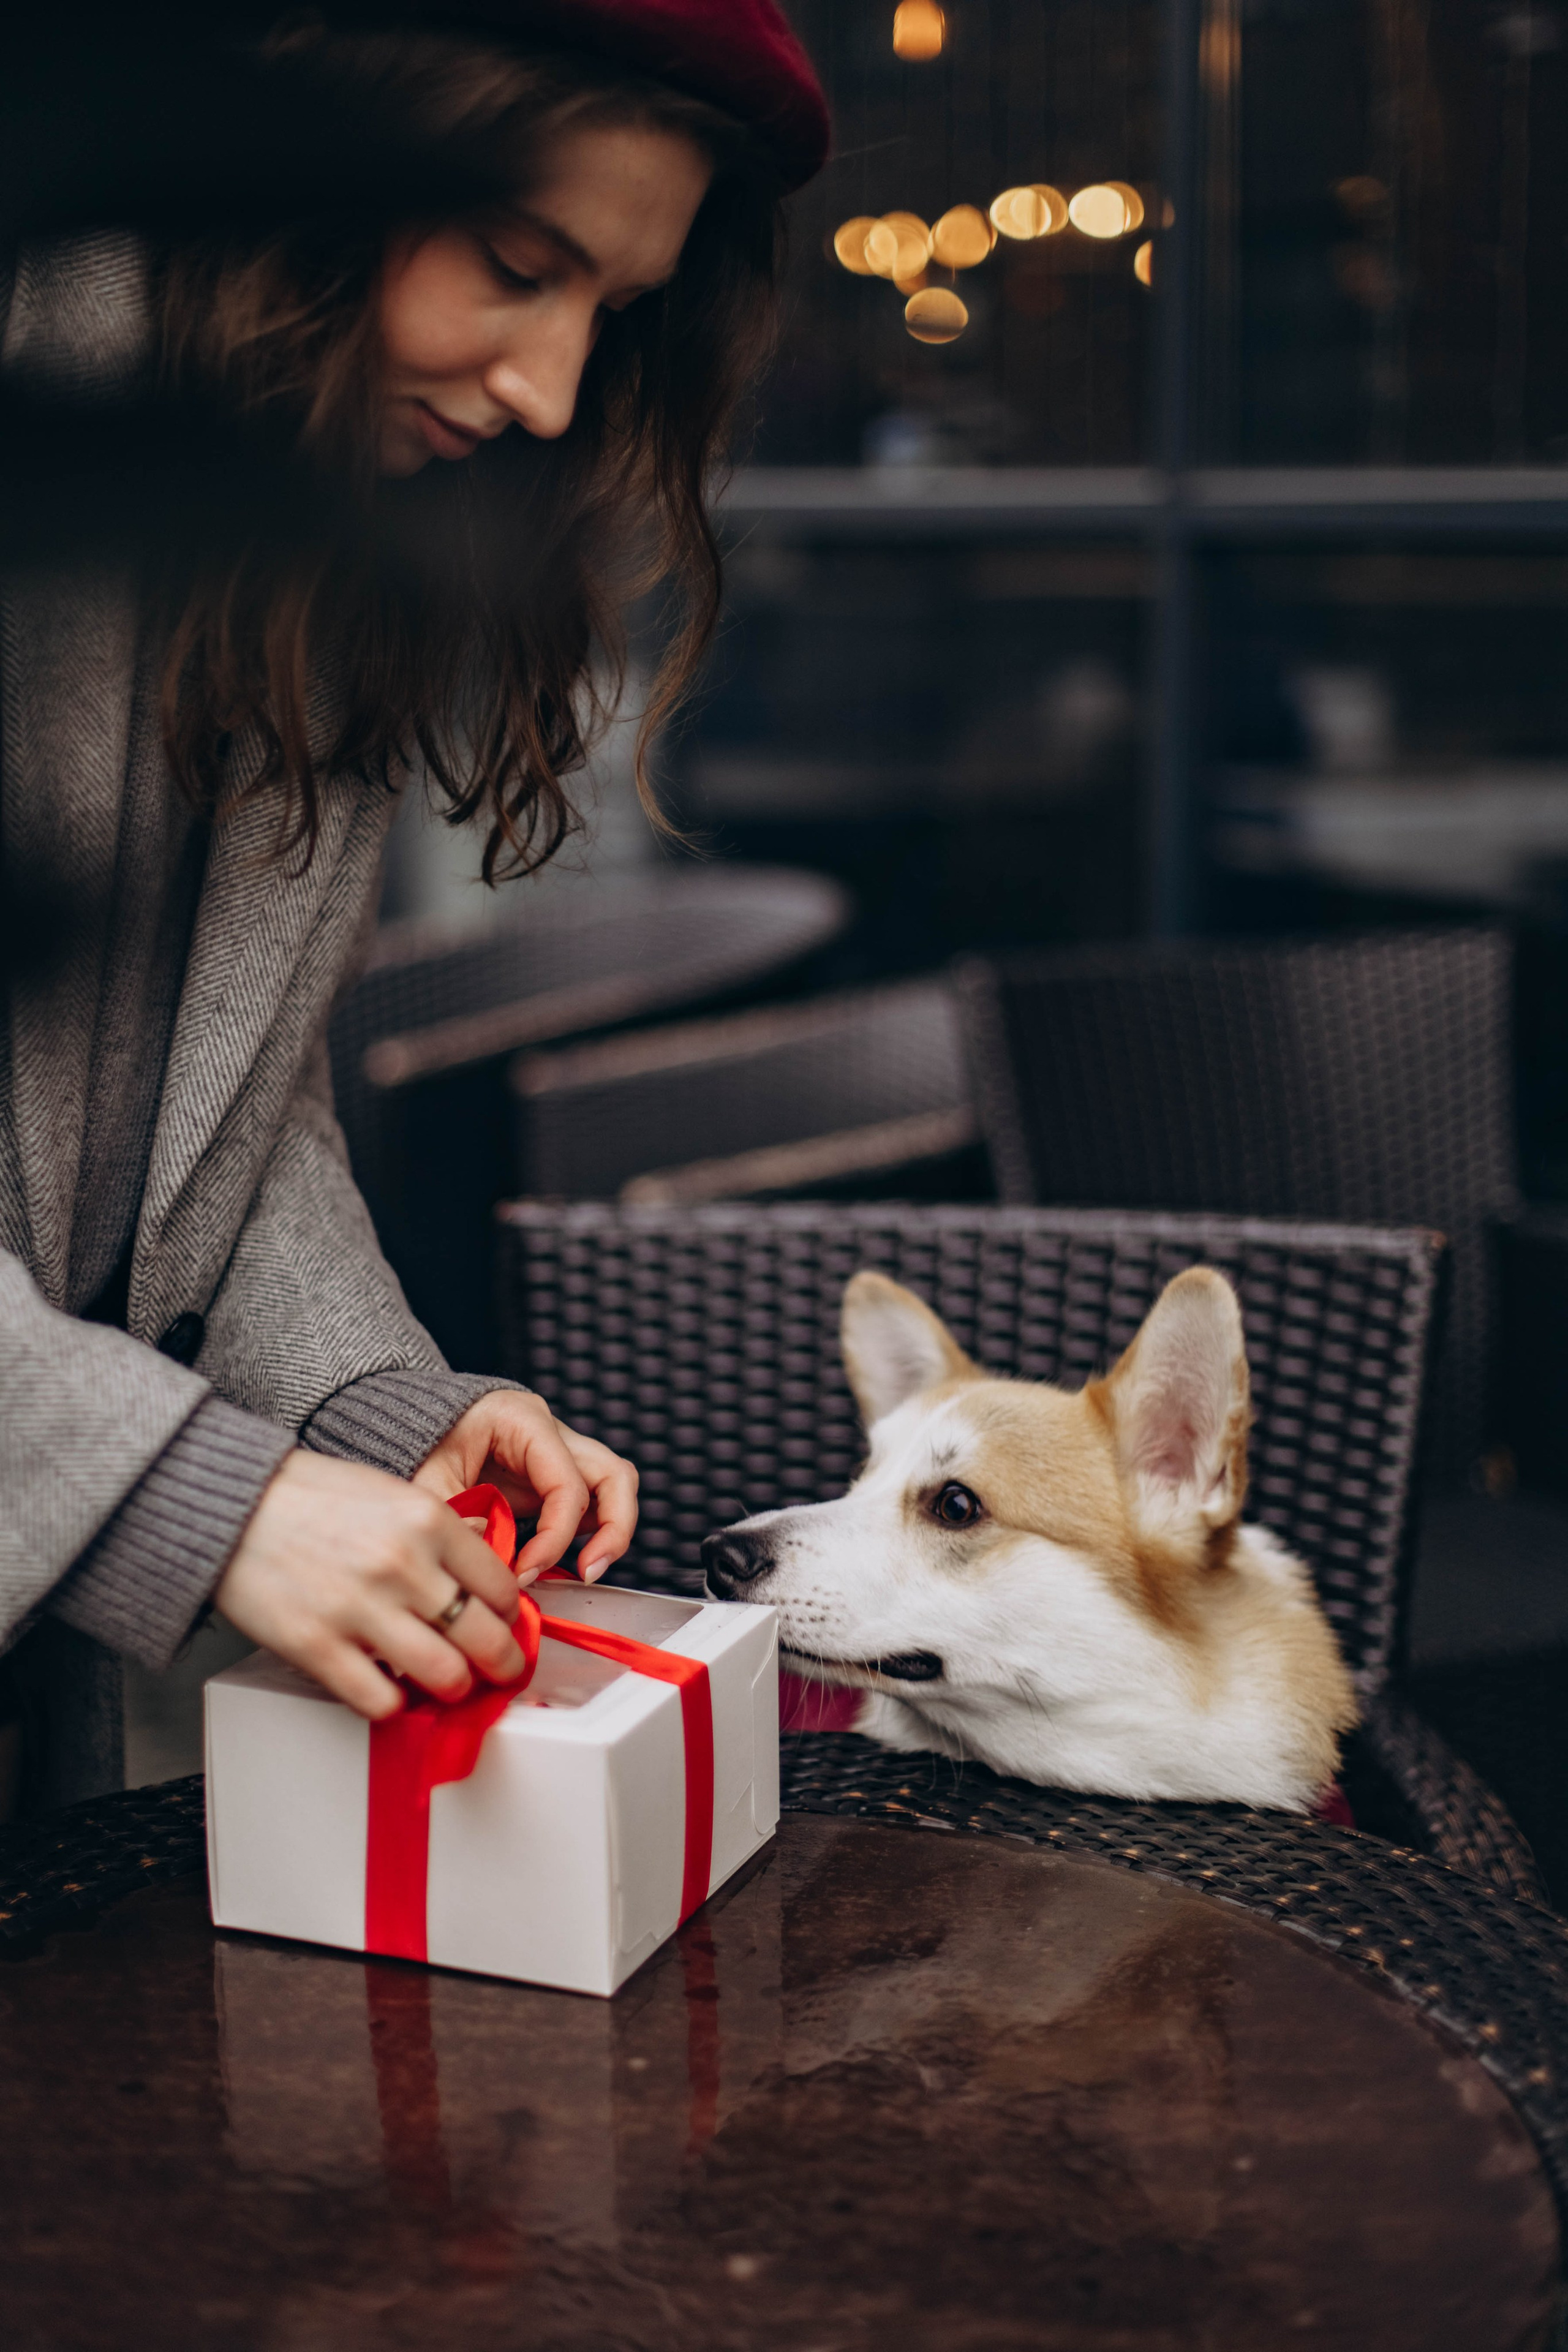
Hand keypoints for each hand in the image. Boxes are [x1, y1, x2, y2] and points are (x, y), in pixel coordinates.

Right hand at [214, 1451, 529, 1720]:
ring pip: (444, 1676)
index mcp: (428, 1521)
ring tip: (448, 1684)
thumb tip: (484, 1563)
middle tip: (500, 1671)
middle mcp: (404, 1565)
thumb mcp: (391, 1492)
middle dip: (502, 1663)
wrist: (232, 1505)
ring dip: (454, 1688)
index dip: (509, 1615)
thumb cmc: (310, 1497)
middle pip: (486, 1638)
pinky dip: (393, 1704)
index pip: (501, 1587)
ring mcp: (361, 1608)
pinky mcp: (317, 1646)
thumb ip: (440, 1530)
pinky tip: (391, 1690)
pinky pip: (380, 1700)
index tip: (504, 1625)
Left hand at [411, 1390, 638, 1583]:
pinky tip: (561, 1559)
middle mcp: (551, 1432)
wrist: (411, 1424)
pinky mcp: (552, 1476)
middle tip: (588, 1572)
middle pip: (615, 1475)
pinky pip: (592, 1501)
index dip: (555, 1536)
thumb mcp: (427, 1479)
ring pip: (615, 1485)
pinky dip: (589, 1532)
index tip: (527, 1572)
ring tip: (586, 1570)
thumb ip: (457, 1516)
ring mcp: (557, 1453)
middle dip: (612, 1530)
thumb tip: (496, 1554)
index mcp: (523, 1421)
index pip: (566, 1484)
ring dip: (610, 1530)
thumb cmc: (421, 1442)